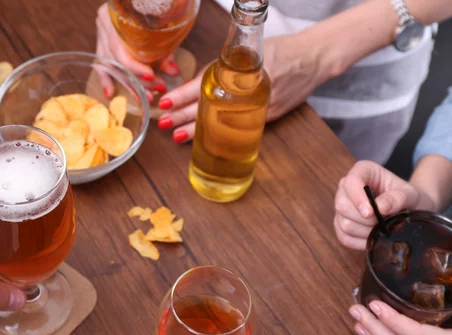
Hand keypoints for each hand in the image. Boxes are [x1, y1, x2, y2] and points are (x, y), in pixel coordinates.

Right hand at [95, 3, 178, 100]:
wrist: (146, 0)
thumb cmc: (156, 10)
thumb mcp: (162, 27)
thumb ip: (165, 49)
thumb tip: (173, 72)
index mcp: (115, 16)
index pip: (120, 48)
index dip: (135, 67)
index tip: (152, 77)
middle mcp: (105, 25)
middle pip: (117, 60)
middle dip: (136, 81)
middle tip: (152, 95)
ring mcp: (101, 34)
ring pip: (110, 65)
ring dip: (127, 84)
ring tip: (141, 99)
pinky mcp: (101, 42)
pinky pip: (102, 64)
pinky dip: (106, 79)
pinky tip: (110, 93)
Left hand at [155, 32, 330, 142]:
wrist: (315, 58)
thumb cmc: (281, 50)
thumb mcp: (248, 52)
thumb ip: (223, 67)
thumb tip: (195, 83)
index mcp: (242, 71)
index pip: (205, 84)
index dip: (183, 95)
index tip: (165, 102)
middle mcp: (249, 91)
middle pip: (210, 106)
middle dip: (184, 116)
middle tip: (164, 123)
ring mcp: (259, 107)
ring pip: (223, 121)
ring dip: (199, 130)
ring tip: (177, 135)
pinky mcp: (268, 117)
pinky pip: (239, 128)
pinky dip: (222, 133)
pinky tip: (206, 139)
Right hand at [334, 161, 435, 249]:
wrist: (411, 210)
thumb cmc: (410, 198)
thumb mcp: (411, 194)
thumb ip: (398, 198)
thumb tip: (380, 207)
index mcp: (363, 171)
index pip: (351, 181)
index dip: (357, 198)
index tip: (371, 213)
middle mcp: (347, 187)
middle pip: (342, 205)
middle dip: (364, 219)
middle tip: (383, 222)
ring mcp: (343, 206)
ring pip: (343, 223)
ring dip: (364, 231)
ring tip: (381, 229)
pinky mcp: (341, 224)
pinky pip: (344, 237)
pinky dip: (360, 242)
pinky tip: (373, 238)